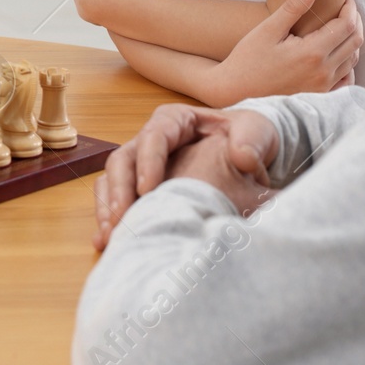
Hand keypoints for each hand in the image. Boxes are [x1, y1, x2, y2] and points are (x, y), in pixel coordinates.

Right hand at [93, 103, 277, 250]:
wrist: (248, 157)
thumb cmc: (248, 139)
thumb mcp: (256, 131)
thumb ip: (252, 139)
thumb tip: (242, 158)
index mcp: (174, 121)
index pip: (153, 136)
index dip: (147, 161)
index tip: (148, 189)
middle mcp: (150, 140)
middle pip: (123, 160)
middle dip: (119, 190)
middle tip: (122, 219)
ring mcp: (141, 164)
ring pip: (112, 181)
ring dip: (109, 208)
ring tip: (112, 236)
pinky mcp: (138, 188)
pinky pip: (114, 200)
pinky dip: (110, 220)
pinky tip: (108, 244)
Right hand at [208, 0, 363, 102]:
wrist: (236, 90)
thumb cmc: (248, 58)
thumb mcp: (267, 30)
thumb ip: (292, 8)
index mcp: (312, 52)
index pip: (346, 25)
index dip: (350, 9)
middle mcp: (323, 71)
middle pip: (356, 41)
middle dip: (354, 21)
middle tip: (345, 9)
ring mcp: (323, 86)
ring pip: (354, 59)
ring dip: (352, 40)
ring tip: (341, 26)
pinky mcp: (320, 95)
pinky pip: (347, 80)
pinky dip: (349, 64)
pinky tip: (338, 53)